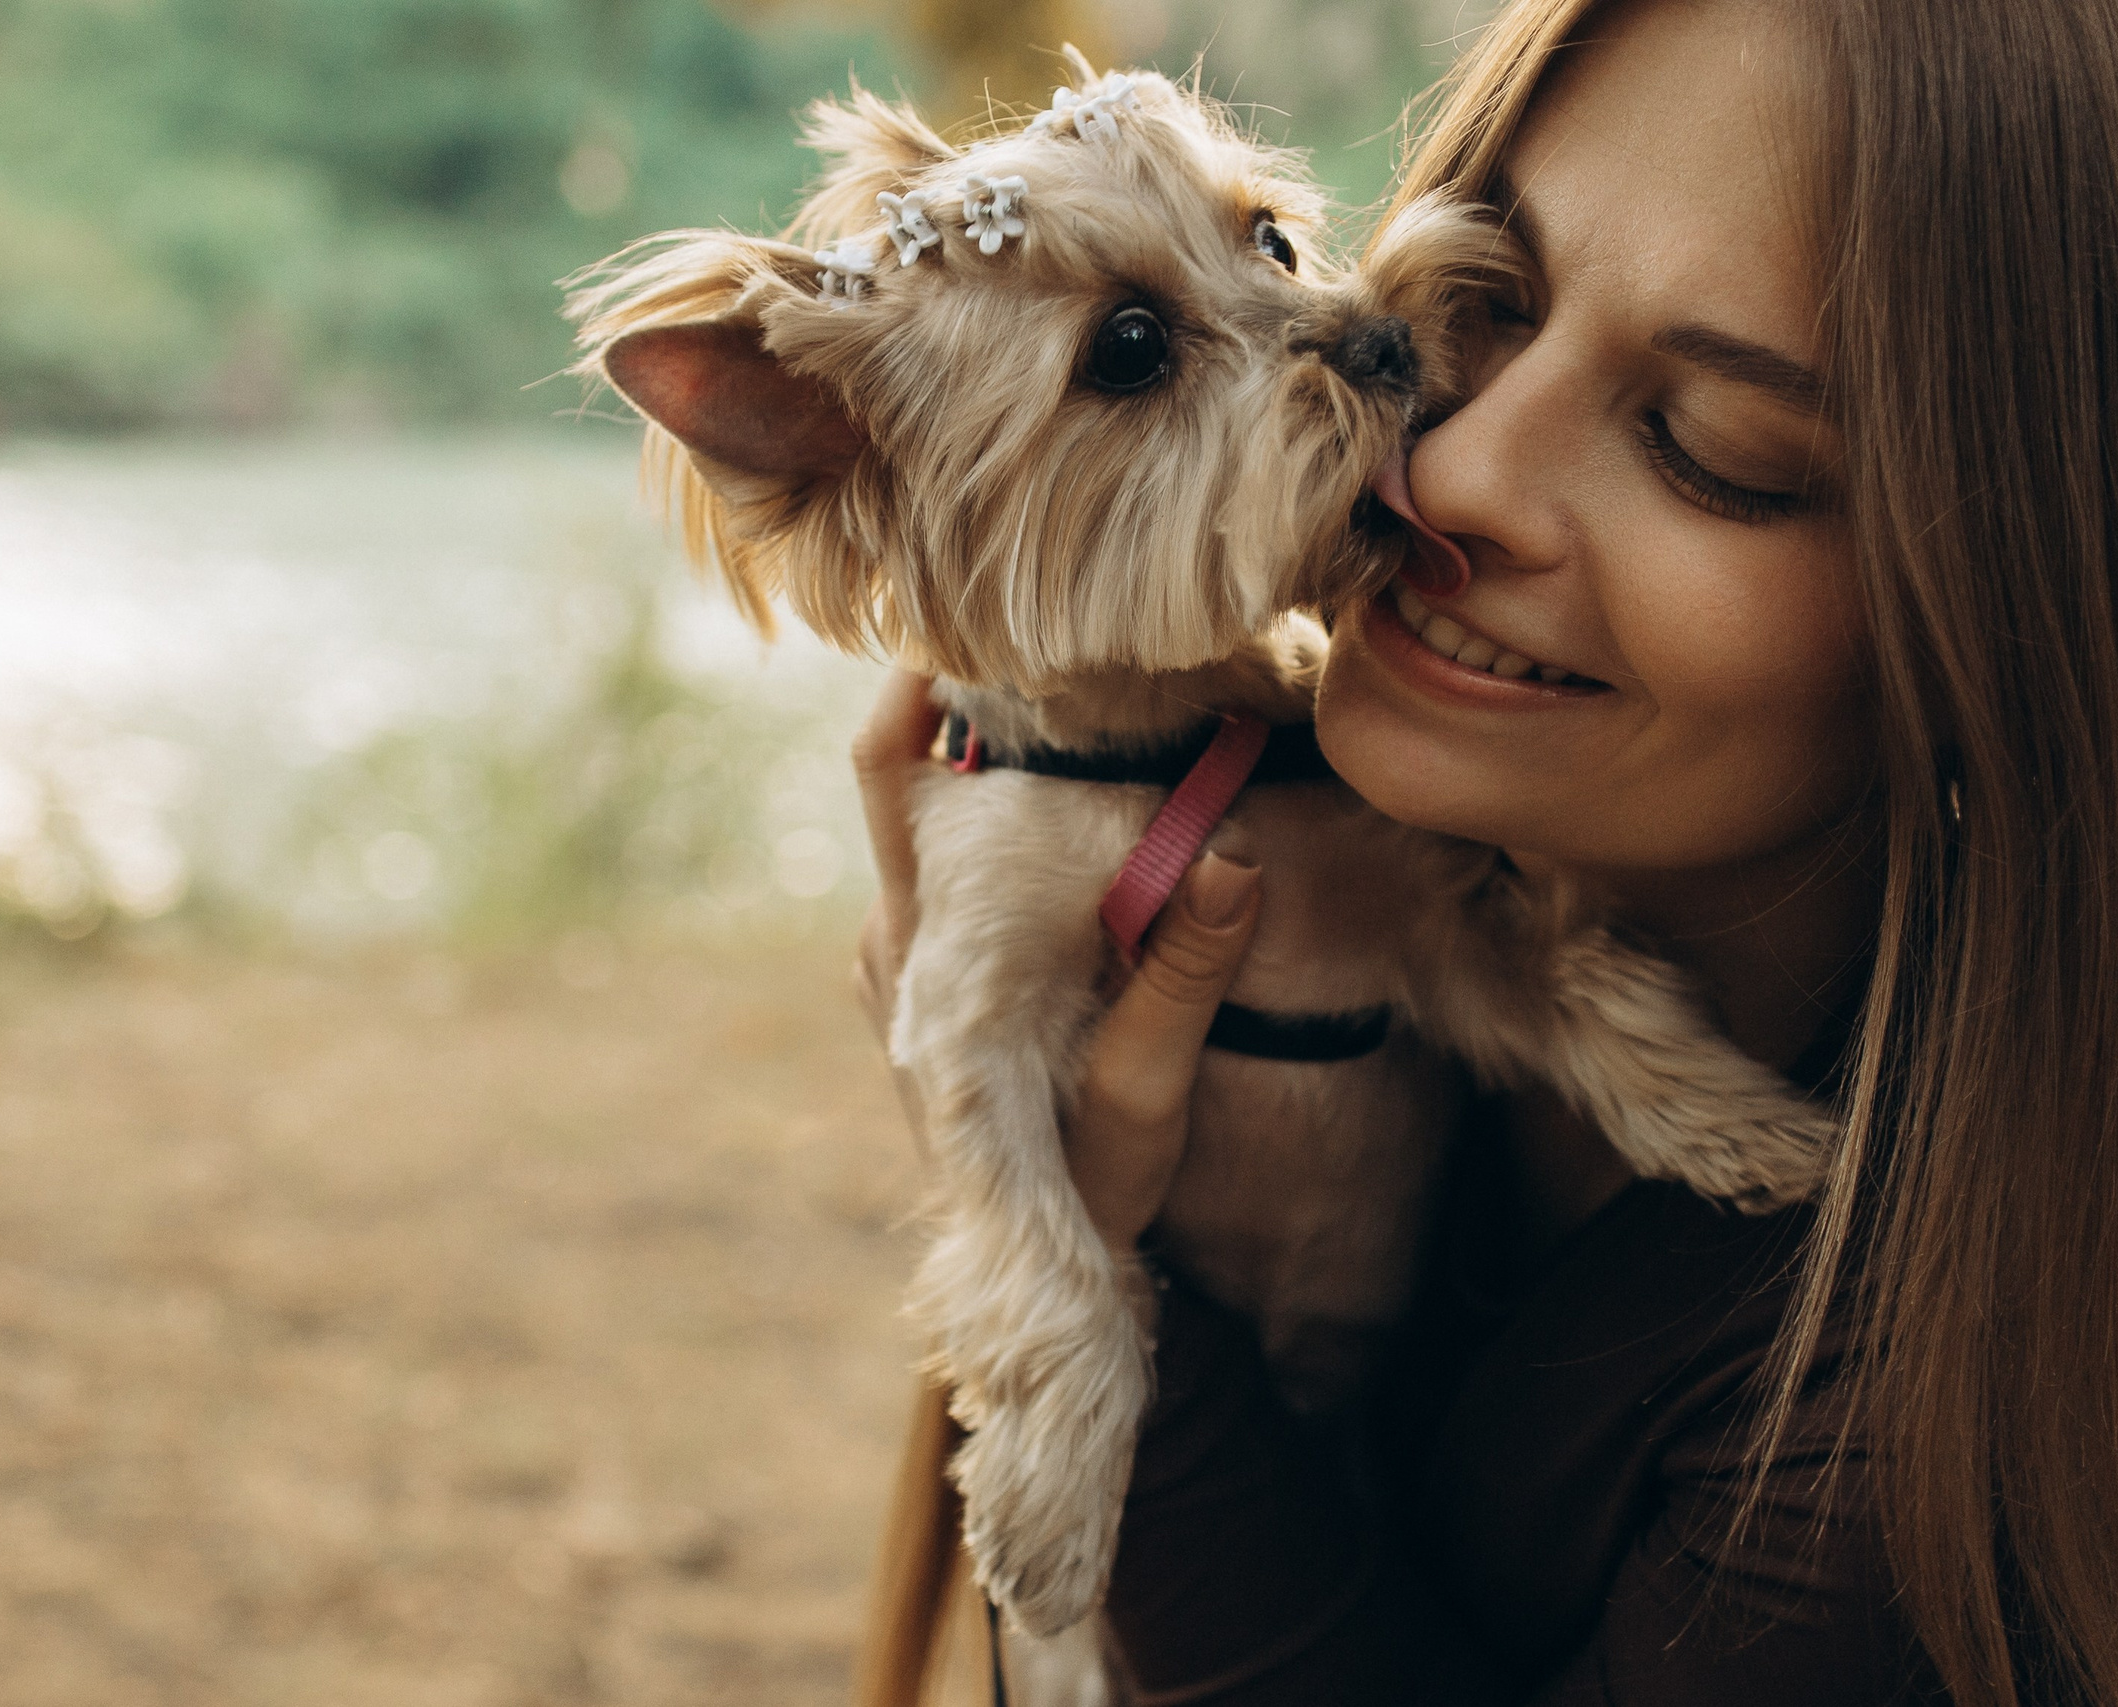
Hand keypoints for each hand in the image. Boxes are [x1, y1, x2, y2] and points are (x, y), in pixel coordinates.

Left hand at [851, 667, 1263, 1250]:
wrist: (1044, 1266)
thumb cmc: (1095, 1185)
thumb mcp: (1142, 1091)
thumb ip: (1181, 976)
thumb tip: (1229, 859)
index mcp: (923, 948)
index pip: (889, 772)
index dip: (918, 679)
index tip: (989, 611)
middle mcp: (891, 935)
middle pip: (906, 770)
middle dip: (975, 697)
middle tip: (1063, 632)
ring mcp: (901, 954)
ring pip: (931, 815)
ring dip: (998, 758)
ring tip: (1087, 696)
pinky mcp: (927, 972)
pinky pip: (949, 861)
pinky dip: (1004, 817)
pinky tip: (1078, 795)